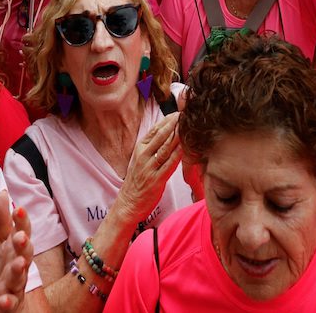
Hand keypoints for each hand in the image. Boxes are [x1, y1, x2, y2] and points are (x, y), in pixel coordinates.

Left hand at [0, 191, 35, 312]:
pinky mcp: (8, 306)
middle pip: (25, 255)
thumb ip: (2, 220)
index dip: (22, 222)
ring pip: (19, 279)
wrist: (3, 305)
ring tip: (18, 264)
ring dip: (18, 271)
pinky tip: (3, 299)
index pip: (22, 233)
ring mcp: (15, 287)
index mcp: (16, 251)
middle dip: (24, 246)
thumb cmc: (4, 271)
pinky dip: (7, 302)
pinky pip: (9, 304)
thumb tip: (3, 192)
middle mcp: (19, 267)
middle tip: (20, 237)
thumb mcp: (1, 244)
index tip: (18, 209)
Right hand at [111, 112, 183, 230]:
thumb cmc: (137, 180)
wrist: (128, 203)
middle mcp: (143, 156)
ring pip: (165, 148)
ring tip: (187, 126)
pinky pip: (169, 164)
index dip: (167, 120)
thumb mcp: (140, 159)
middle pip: (161, 136)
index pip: (155, 130)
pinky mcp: (156, 180)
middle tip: (185, 114)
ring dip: (177, 136)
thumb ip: (151, 146)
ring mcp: (149, 167)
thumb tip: (165, 131)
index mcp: (139, 149)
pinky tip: (186, 147)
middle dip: (174, 124)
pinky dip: (178, 154)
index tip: (178, 112)